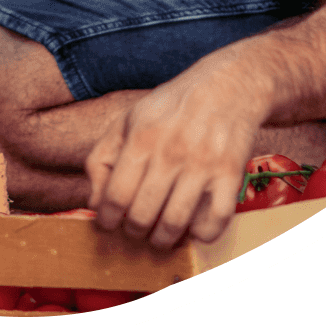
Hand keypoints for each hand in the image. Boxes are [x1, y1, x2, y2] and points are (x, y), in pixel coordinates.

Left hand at [86, 44, 267, 248]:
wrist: (228, 84)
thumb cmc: (172, 106)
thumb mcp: (128, 119)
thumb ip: (102, 157)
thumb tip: (94, 202)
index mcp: (142, 137)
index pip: (116, 195)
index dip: (107, 219)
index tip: (109, 224)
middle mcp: (171, 152)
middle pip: (142, 215)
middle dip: (133, 232)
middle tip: (135, 230)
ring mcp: (203, 164)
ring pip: (175, 223)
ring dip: (163, 240)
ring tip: (159, 236)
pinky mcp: (231, 173)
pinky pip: (215, 221)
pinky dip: (201, 235)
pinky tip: (193, 228)